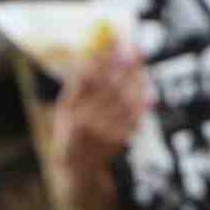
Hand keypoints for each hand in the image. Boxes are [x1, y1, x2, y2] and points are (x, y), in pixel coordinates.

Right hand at [51, 36, 151, 180]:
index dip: (102, 57)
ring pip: (126, 98)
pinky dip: (142, 100)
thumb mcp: (63, 109)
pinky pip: (135, 116)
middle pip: (111, 85)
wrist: (79, 168)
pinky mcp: (119, 140)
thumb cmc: (70, 132)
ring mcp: (104, 132)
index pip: (89, 77)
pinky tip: (146, 87)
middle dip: (123, 64)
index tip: (111, 41)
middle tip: (132, 46)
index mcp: (70, 111)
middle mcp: (86, 121)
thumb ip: (75, 86)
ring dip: (135, 77)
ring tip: (138, 59)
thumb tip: (89, 56)